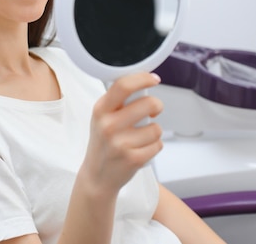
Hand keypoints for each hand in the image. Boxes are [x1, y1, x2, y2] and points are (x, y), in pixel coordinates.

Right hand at [80, 72, 163, 196]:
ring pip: (156, 127)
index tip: (153, 79)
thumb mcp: (102, 117)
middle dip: (156, 106)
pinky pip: (158, 144)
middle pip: (148, 104)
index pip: (124, 85)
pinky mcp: (133, 159)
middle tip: (152, 111)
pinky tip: (140, 149)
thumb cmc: (103, 143)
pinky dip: (154, 146)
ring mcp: (120, 143)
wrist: (97, 176)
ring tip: (140, 137)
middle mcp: (108, 125)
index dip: (143, 78)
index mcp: (100, 110)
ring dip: (153, 132)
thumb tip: (144, 82)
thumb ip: (118, 101)